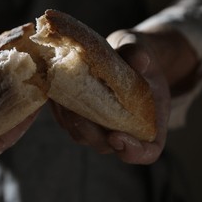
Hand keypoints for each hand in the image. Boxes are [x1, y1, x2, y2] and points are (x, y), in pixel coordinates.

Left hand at [51, 30, 171, 163]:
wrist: (121, 55)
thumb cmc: (137, 56)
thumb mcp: (142, 50)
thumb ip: (141, 55)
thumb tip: (140, 60)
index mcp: (149, 123)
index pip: (147, 152)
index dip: (132, 151)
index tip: (117, 136)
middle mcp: (123, 131)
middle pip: (105, 145)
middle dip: (89, 132)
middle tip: (76, 112)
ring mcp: (98, 127)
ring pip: (81, 135)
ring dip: (69, 120)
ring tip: (60, 96)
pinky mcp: (79, 117)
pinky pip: (66, 121)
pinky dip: (58, 109)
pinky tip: (52, 89)